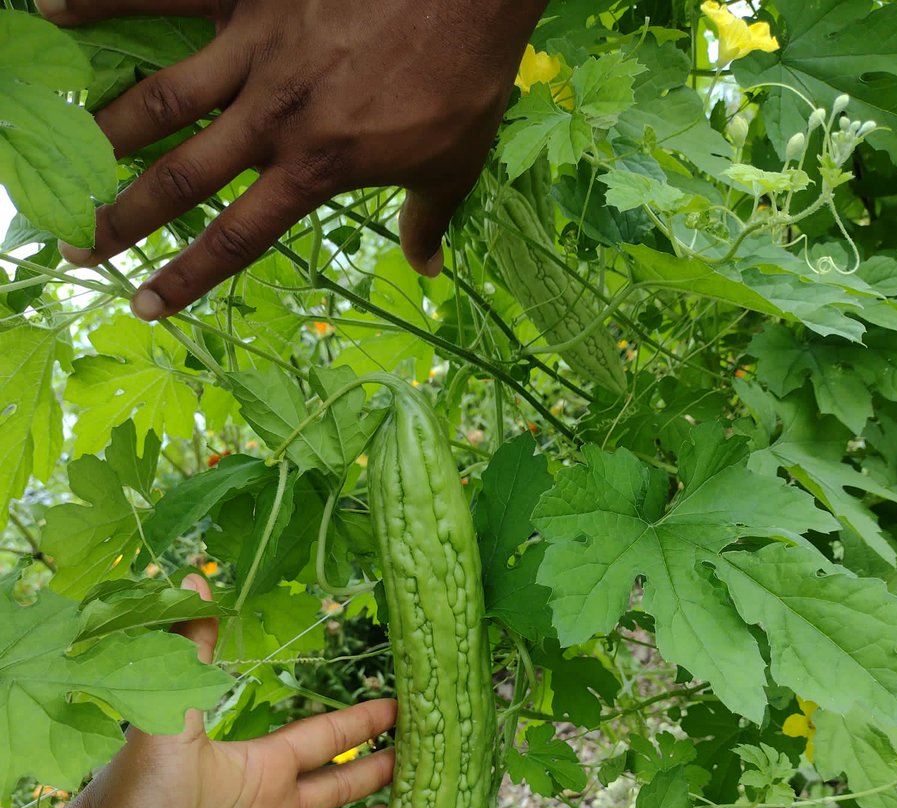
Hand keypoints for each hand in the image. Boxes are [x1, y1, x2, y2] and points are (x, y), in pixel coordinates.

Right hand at [41, 0, 547, 319]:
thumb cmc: (466, 77)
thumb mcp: (455, 165)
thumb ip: (427, 220)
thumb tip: (426, 267)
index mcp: (314, 168)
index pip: (237, 238)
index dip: (187, 278)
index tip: (146, 308)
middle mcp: (271, 117)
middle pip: (179, 178)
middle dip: (120, 216)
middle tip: (73, 244)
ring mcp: (255, 49)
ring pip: (160, 96)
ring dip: (104, 127)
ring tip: (57, 152)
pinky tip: (50, 7)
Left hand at [69, 574, 394, 807]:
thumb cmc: (138, 804)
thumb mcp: (169, 722)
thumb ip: (189, 653)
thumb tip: (192, 579)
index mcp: (256, 767)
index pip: (321, 739)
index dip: (359, 723)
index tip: (399, 706)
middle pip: (334, 787)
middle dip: (376, 772)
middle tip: (423, 760)